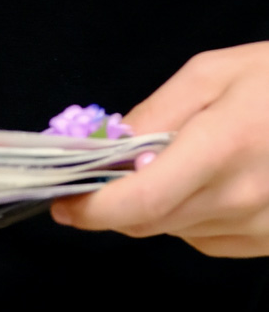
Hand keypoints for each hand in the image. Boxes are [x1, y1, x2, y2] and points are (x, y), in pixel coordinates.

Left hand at [51, 43, 268, 255]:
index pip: (142, 200)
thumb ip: (157, 111)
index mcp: (222, 147)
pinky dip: (189, 216)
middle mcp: (241, 198)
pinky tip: (208, 183)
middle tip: (101, 173)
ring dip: (155, 206)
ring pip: (176, 232)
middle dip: (114, 203)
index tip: (62, 204)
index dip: (94, 209)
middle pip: (150, 222)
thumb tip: (109, 146)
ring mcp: (259, 228)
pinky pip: (207, 238)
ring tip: (174, 163)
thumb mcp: (213, 73)